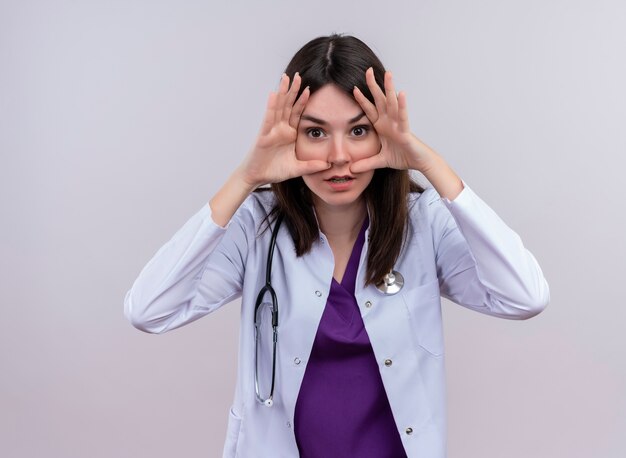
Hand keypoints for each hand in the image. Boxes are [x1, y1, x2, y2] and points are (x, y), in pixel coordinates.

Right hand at [238, 73, 329, 187]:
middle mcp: (280, 128)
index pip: (297, 113)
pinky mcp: (264, 134)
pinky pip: (269, 118)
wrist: (257, 177)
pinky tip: (274, 94)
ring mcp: (271, 130)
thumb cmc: (274, 171)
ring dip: (282, 92)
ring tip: (285, 77)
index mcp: (289, 133)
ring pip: (278, 107)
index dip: (303, 101)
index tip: (311, 88)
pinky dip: (271, 106)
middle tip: (299, 75)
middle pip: (288, 105)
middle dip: (293, 90)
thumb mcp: (297, 168)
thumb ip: (312, 166)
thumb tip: (328, 165)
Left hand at [350, 68, 436, 173]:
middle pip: (380, 100)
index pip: (369, 110)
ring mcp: (398, 124)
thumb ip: (366, 163)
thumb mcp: (380, 161)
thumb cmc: (403, 157)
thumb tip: (351, 170)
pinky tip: (401, 93)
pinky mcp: (406, 130)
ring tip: (387, 73)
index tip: (353, 88)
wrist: (418, 163)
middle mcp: (390, 121)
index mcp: (382, 125)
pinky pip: (403, 116)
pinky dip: (402, 105)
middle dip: (373, 85)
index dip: (362, 100)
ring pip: (392, 103)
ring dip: (390, 88)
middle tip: (368, 70)